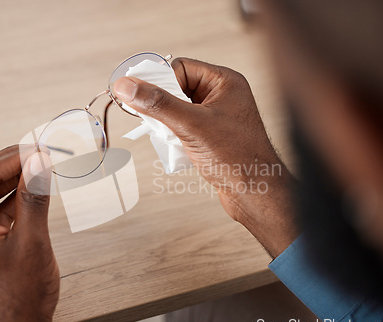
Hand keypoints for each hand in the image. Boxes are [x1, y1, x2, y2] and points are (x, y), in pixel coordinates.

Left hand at [0, 145, 59, 321]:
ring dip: (13, 178)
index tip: (37, 149)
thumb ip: (34, 199)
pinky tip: (34, 190)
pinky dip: (16, 197)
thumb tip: (39, 164)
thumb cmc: (22, 296)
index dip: (10, 158)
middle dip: (7, 162)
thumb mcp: (33, 243)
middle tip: (36, 153)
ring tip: (39, 167)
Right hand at [113, 58, 297, 255]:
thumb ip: (158, 104)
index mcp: (224, 82)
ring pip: (177, 109)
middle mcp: (221, 95)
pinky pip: (183, 125)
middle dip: (162, 105)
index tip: (141, 97)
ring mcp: (216, 116)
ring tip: (170, 137)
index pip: (180, 68)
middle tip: (155, 120)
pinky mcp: (211, 134)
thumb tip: (127, 86)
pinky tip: (176, 147)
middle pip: (177, 88)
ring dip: (167, 122)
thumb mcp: (191, 125)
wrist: (255, 192)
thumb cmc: (236, 157)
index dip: (160, 81)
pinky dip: (174, 134)